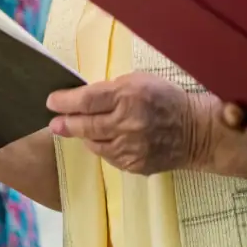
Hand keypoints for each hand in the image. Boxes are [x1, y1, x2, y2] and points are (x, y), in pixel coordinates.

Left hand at [47, 73, 207, 175]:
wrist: (195, 131)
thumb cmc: (166, 98)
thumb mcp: (140, 80)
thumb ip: (113, 89)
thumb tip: (85, 98)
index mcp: (128, 95)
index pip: (88, 99)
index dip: (66, 101)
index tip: (51, 101)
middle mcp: (127, 122)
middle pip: (86, 125)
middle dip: (66, 123)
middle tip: (53, 123)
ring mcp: (130, 147)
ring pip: (94, 144)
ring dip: (84, 136)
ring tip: (76, 130)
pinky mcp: (134, 165)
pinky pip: (109, 156)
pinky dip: (103, 147)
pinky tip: (104, 140)